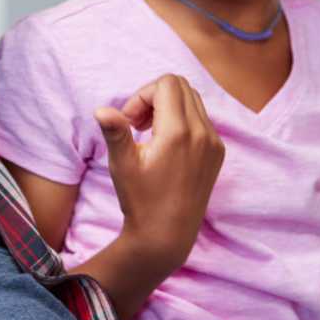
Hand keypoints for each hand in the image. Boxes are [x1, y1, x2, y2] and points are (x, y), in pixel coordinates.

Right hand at [96, 74, 225, 274]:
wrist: (167, 234)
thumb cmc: (141, 200)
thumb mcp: (122, 164)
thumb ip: (115, 132)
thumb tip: (101, 110)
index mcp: (179, 132)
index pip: (166, 84)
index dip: (142, 95)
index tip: (130, 122)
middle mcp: (202, 133)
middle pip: (181, 86)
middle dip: (154, 97)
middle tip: (137, 125)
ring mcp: (214, 143)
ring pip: (192, 100)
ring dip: (168, 107)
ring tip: (150, 134)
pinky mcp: (217, 152)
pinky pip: (201, 119)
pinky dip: (181, 120)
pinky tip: (165, 145)